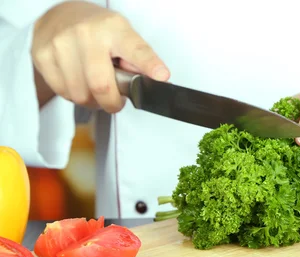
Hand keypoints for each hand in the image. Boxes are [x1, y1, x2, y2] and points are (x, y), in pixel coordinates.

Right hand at [31, 1, 168, 111]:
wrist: (60, 15)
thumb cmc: (98, 31)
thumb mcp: (123, 36)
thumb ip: (138, 59)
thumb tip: (150, 80)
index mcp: (114, 29)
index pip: (135, 50)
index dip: (149, 65)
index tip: (161, 76)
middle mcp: (86, 34)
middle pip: (101, 86)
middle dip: (112, 103)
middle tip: (116, 102)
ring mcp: (61, 44)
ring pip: (81, 95)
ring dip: (92, 101)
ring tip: (96, 89)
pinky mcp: (43, 55)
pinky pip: (63, 93)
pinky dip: (74, 96)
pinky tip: (79, 82)